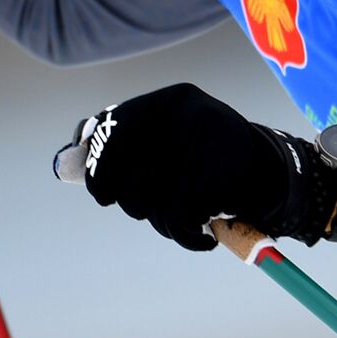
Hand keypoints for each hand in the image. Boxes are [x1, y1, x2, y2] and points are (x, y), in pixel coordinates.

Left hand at [53, 83, 336, 250]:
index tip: (105, 194)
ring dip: (163, 223)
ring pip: (149, 199)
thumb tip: (63, 164)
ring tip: (182, 220)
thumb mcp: (169, 144)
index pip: (110, 129)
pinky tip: (200, 235)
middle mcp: (183, 113)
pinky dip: (186, 235)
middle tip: (150, 209)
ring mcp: (201, 140)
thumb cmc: (210, 162)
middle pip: (124, 171)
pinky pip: (178, 216)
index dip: (100, 167)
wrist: (273, 175)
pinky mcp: (216, 171)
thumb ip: (120, 150)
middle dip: (132, 202)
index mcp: (168, 102)